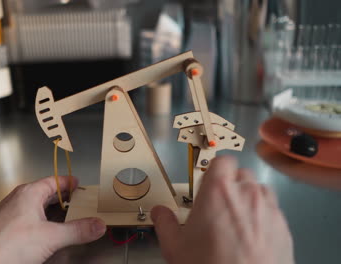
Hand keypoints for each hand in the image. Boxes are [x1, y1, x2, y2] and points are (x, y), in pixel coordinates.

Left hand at [0, 176, 105, 263]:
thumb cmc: (6, 245)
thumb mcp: (51, 238)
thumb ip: (77, 231)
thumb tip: (97, 225)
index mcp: (30, 193)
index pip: (55, 181)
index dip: (70, 183)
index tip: (80, 185)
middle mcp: (19, 199)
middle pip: (47, 194)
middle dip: (64, 200)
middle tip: (80, 205)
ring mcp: (11, 213)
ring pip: (38, 208)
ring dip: (54, 214)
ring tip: (68, 222)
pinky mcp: (6, 228)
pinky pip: (29, 220)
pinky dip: (43, 224)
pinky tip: (47, 236)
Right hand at [151, 156, 293, 263]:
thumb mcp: (175, 246)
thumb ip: (165, 222)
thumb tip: (160, 213)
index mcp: (218, 191)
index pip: (222, 160)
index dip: (214, 170)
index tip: (207, 181)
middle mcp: (247, 194)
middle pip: (241, 174)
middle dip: (230, 185)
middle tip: (218, 205)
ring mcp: (269, 209)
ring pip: (259, 191)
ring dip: (248, 199)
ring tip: (236, 220)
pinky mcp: (284, 227)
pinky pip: (273, 211)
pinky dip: (263, 217)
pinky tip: (251, 236)